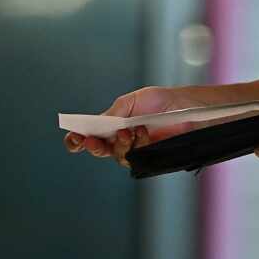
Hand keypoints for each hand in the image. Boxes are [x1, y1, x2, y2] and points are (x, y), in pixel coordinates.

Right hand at [64, 86, 191, 167]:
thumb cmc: (159, 101)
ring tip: (128, 131)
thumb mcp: (133, 100)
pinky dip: (137, 145)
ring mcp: (134, 150)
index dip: (78, 140)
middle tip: (90, 141)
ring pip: (117, 155)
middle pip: (100, 150)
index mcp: (112, 125)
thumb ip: (114, 112)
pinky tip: (143, 132)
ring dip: (119, 144)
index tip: (74, 139)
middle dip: (92, 146)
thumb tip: (98, 123)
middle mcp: (120, 140)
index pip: (90, 136)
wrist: (184, 108)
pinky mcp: (148, 157)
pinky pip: (135, 158)